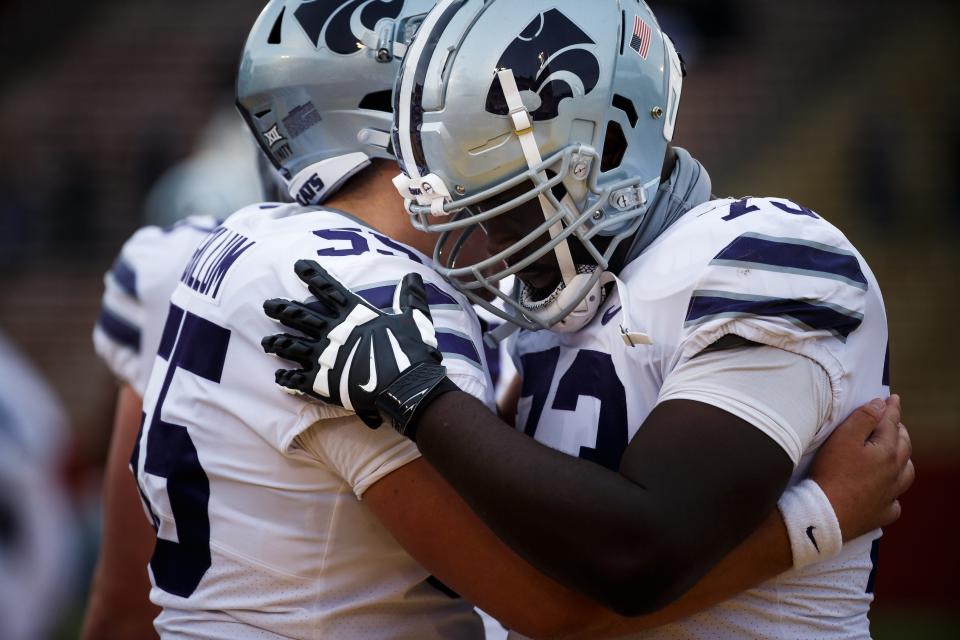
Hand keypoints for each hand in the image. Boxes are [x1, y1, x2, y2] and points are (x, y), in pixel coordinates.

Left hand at [261, 260, 455, 437]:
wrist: (407, 385)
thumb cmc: (411, 351)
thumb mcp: (415, 319)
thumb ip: (410, 298)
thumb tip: (414, 277)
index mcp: (355, 315)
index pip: (329, 290)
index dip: (313, 276)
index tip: (298, 266)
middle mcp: (334, 332)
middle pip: (301, 317)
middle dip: (283, 310)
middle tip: (268, 305)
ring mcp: (325, 357)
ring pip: (292, 346)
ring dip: (278, 343)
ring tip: (266, 342)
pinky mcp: (322, 382)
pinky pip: (297, 380)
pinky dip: (286, 380)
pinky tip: (278, 379)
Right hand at [810, 395, 913, 540]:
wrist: (825, 514)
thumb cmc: (832, 473)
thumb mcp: (843, 438)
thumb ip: (864, 418)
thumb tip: (881, 404)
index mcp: (887, 452)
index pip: (892, 424)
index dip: (891, 409)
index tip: (893, 398)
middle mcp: (894, 473)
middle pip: (903, 447)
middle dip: (900, 431)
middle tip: (894, 422)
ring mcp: (889, 495)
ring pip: (906, 474)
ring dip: (903, 460)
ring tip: (897, 454)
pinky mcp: (880, 514)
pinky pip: (894, 502)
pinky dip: (894, 494)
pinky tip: (887, 492)